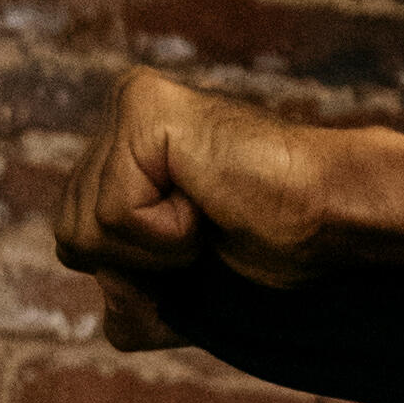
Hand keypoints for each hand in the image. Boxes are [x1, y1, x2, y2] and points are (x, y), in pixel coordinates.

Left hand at [54, 67, 354, 338]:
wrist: (332, 224)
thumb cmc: (275, 253)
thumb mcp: (182, 293)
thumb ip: (124, 298)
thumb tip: (93, 276)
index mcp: (124, 157)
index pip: (77, 247)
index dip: (140, 276)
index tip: (204, 249)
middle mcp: (119, 121)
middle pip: (70, 239)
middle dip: (141, 265)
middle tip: (209, 236)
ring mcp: (128, 105)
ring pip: (83, 229)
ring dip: (158, 250)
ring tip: (211, 214)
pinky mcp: (142, 104)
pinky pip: (113, 213)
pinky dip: (166, 233)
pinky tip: (210, 201)